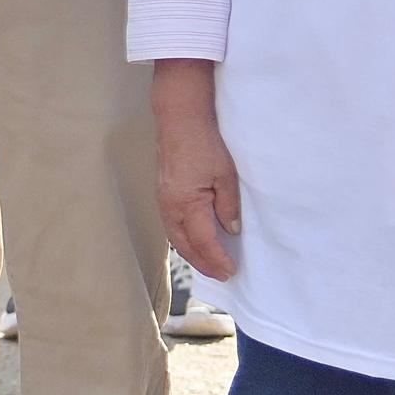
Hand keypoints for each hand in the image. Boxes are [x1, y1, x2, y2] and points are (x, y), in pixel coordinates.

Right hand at [158, 92, 244, 279]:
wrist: (179, 119)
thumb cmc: (203, 143)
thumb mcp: (225, 175)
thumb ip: (228, 206)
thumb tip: (231, 229)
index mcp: (186, 203)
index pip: (203, 241)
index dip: (218, 259)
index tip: (232, 271)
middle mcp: (169, 206)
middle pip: (184, 245)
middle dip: (202, 263)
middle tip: (222, 275)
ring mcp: (163, 200)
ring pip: (175, 237)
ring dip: (191, 253)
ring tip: (209, 264)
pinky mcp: (163, 193)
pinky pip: (171, 225)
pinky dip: (183, 239)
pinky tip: (194, 240)